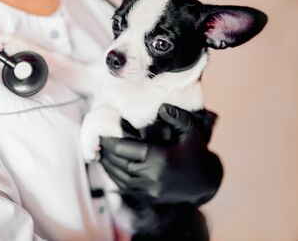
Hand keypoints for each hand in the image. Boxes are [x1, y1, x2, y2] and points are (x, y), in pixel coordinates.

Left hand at [99, 103, 222, 204]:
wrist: (206, 183)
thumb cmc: (197, 152)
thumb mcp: (192, 131)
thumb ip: (177, 117)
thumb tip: (161, 107)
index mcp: (161, 160)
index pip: (127, 150)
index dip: (111, 142)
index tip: (100, 135)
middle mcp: (153, 177)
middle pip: (120, 165)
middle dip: (106, 154)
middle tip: (97, 143)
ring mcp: (151, 191)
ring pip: (120, 179)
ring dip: (108, 167)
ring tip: (100, 154)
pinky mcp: (149, 198)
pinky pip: (126, 188)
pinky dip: (115, 177)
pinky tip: (110, 167)